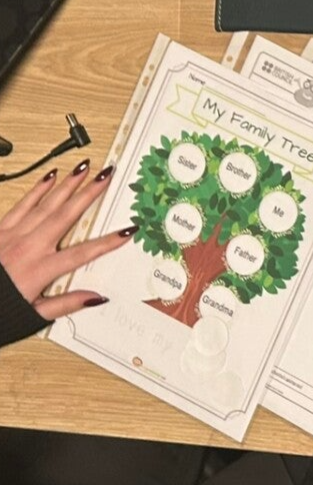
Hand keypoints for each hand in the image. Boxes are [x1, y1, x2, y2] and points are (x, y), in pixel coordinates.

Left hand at [0, 162, 132, 319]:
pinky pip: (22, 204)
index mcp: (40, 270)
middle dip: (89, 193)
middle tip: (106, 175)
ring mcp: (12, 235)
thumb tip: (94, 297)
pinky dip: (37, 189)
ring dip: (67, 185)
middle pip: (66, 215)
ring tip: (84, 168)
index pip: (82, 253)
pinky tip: (49, 178)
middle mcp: (28, 247)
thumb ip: (65, 305)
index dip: (108, 242)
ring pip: (46, 204)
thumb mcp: (31, 315)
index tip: (127, 230)